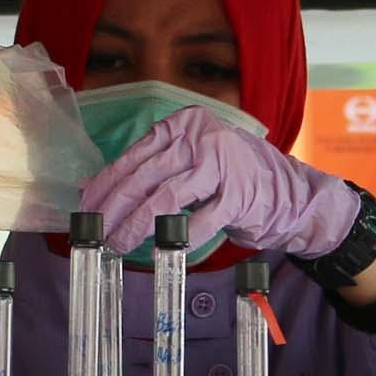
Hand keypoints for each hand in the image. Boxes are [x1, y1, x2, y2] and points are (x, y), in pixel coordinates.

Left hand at [83, 106, 358, 258]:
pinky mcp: (239, 196)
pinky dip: (177, 239)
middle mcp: (201, 138)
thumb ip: (152, 168)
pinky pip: (199, 222)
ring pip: (165, 198)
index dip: (107, 182)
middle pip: (144, 176)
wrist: (289, 192)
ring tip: (118, 243)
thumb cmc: (228, 177)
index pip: (134, 155)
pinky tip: (160, 251)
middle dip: (115, 207)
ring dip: (136, 225)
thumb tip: (98, 189)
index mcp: (184, 124)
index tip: (86, 205)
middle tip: (96, 230)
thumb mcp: (189, 160)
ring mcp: (222, 165)